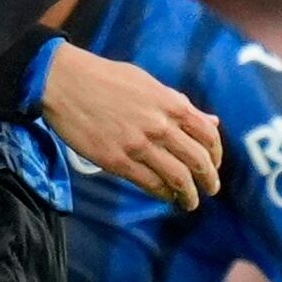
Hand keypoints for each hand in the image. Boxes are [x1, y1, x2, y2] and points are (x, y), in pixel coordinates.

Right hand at [38, 44, 220, 207]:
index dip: (216, 155)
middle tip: (210, 189)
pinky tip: (166, 196)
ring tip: (190, 202)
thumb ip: (180, 105)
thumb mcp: (149, 84)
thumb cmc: (106, 78)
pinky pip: (150, 184)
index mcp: (171, 104)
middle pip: (198, 161)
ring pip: (178, 178)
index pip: (208, 136)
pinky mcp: (117, 161)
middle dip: (209, 180)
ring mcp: (139, 145)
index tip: (214, 165)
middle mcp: (160, 126)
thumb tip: (210, 121)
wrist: (65, 82)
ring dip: (189, 195)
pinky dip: (163, 194)